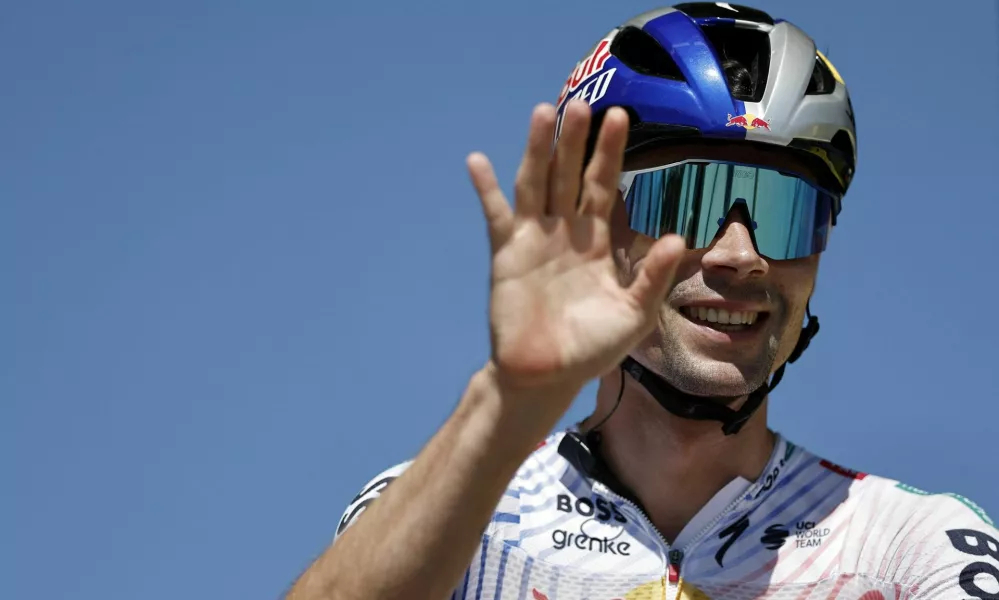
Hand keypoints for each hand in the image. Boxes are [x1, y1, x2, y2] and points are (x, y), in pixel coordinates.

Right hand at [466, 100, 685, 401]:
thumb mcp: (633, 314)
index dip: (609, 153)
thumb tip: (676, 237)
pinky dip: (486, 190)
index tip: (619, 116)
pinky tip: (478, 161)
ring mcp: (533, 239)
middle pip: (569, 175)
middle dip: (575, 142)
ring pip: (535, 184)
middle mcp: (564, 231)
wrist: (546, 375)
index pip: (603, 186)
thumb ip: (652, 277)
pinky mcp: (506, 254)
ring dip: (538, 150)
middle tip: (582, 103)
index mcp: (595, 241)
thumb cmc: (592, 348)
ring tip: (544, 113)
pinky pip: (495, 216)